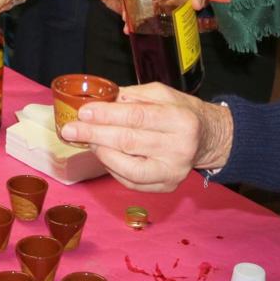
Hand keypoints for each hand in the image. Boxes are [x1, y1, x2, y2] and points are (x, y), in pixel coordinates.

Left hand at [58, 83, 233, 192]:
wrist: (208, 139)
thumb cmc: (181, 113)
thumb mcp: (162, 94)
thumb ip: (131, 95)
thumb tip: (99, 101)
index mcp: (181, 120)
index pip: (137, 117)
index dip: (107, 115)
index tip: (83, 112)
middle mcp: (179, 149)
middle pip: (128, 142)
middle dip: (94, 134)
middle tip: (70, 129)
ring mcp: (173, 172)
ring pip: (127, 167)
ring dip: (101, 152)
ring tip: (86, 140)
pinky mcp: (166, 187)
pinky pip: (131, 181)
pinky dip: (111, 167)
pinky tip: (102, 153)